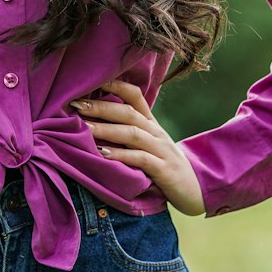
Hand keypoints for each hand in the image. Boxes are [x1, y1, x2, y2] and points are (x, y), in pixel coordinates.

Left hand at [70, 78, 205, 216]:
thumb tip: (93, 122)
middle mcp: (156, 133)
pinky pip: (140, 159)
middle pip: (128, 112)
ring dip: (106, 129)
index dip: (115, 85)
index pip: (135, 96)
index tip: (93, 79)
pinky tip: (103, 154)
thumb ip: (127, 132)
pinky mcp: (164, 170)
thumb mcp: (148, 145)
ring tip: (85, 128)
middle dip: (101, 107)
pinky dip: (121, 155)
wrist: (195, 191)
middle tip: (76, 104)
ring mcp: (161, 150)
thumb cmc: (163, 167)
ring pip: (132, 133)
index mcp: (151, 124)